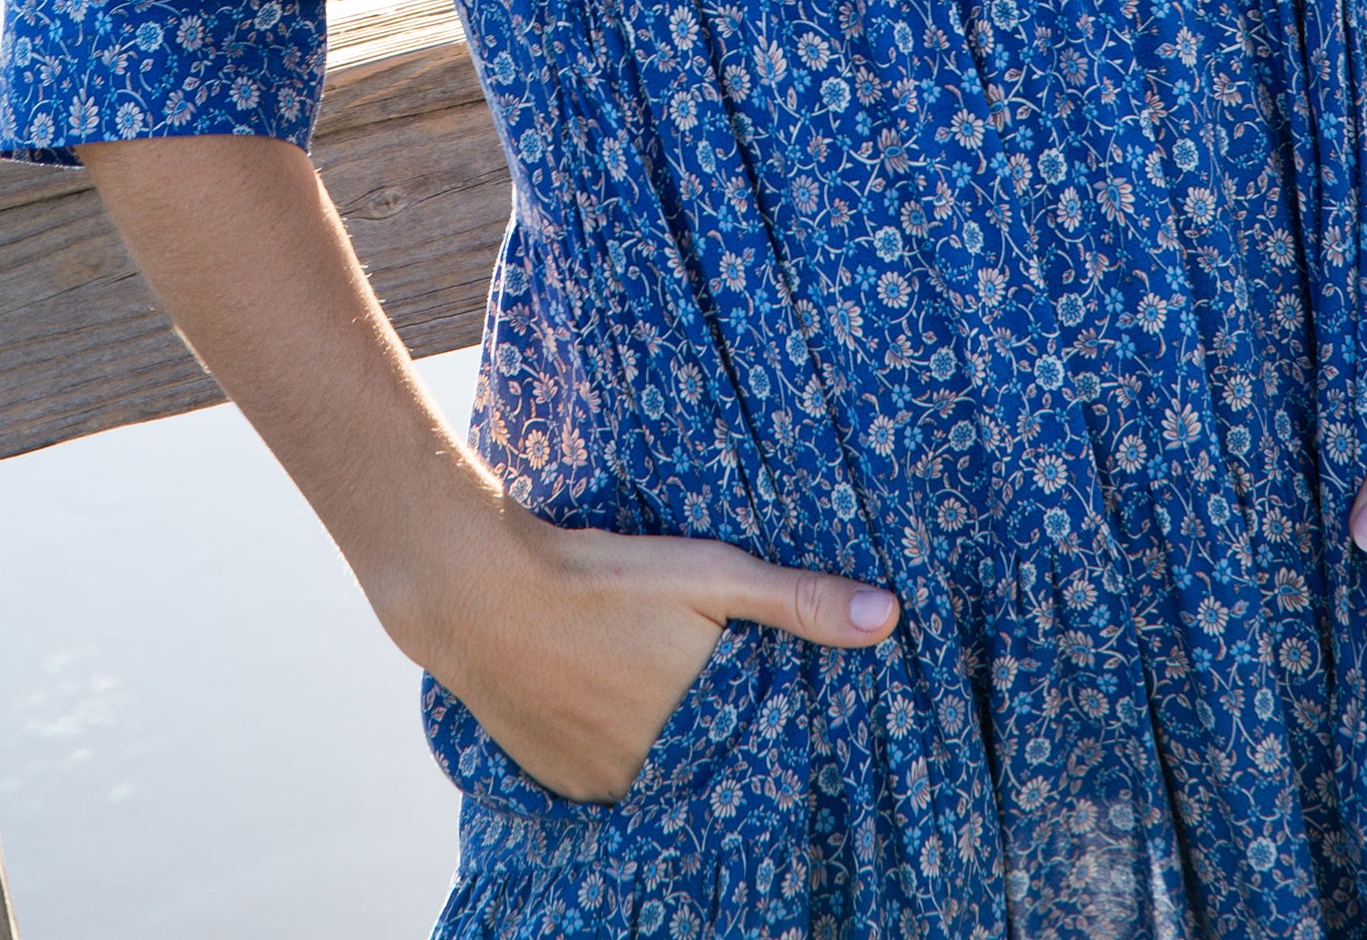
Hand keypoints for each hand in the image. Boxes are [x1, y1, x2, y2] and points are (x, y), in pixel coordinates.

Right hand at [407, 500, 898, 804]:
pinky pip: (600, 778)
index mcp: (692, 747)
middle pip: (697, 768)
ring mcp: (590, 790)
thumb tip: (891, 616)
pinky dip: (612, 749)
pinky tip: (606, 701)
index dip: (762, 732)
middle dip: (709, 738)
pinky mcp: (548, 779)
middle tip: (700, 687)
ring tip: (652, 689)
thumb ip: (797, 600)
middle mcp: (643, 788)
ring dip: (659, 745)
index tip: (764, 702)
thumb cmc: (600, 579)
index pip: (751, 759)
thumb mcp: (708, 574)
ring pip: (648, 776)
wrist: (474, 588)